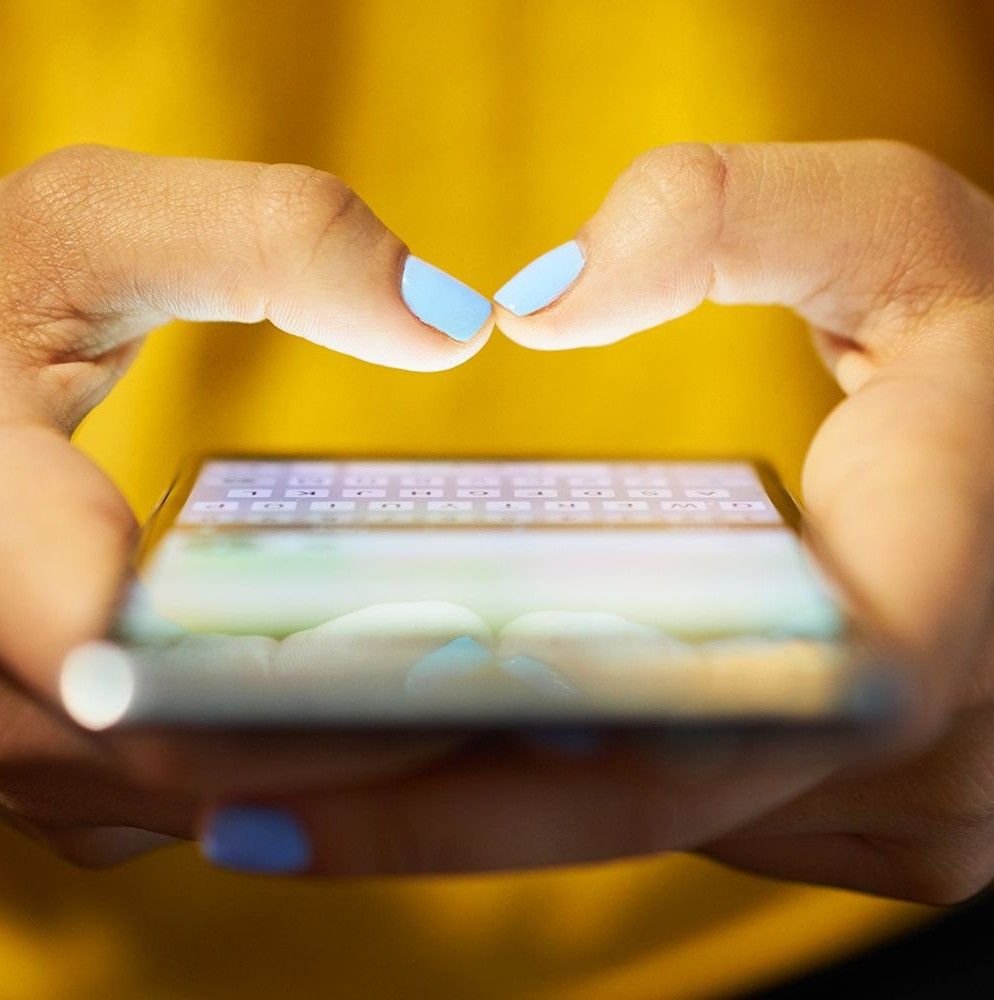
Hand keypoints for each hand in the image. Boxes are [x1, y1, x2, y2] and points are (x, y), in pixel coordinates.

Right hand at [0, 144, 492, 864]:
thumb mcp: (99, 226)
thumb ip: (281, 240)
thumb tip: (457, 319)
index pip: (125, 661)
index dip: (301, 687)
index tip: (460, 661)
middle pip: (166, 759)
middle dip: (344, 748)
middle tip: (506, 704)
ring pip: (156, 800)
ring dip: (312, 775)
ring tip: (456, 717)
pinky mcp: (14, 733)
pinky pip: (137, 796)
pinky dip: (251, 774)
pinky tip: (344, 723)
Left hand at [246, 142, 993, 902]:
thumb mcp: (902, 231)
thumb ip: (725, 218)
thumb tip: (544, 306)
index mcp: (924, 615)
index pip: (670, 738)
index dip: (468, 783)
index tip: (270, 795)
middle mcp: (928, 757)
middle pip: (627, 809)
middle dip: (430, 807)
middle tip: (232, 793)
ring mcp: (915, 808)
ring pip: (655, 824)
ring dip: (490, 806)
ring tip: (306, 769)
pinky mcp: (890, 817)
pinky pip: (698, 813)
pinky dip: (580, 786)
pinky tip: (469, 738)